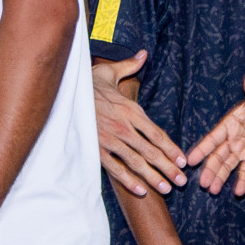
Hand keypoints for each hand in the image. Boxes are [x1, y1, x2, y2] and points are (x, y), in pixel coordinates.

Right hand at [93, 52, 186, 196]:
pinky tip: (140, 190)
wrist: (62, 92)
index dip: (171, 149)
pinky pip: (114, 167)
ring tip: (166, 188)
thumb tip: (143, 54)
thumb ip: (130, 66)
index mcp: (130, 110)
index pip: (157, 134)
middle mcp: (123, 126)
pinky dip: (128, 180)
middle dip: (168, 168)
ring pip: (136, 161)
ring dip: (153, 177)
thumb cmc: (87, 83)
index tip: (182, 161)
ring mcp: (108, 139)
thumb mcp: (109, 72)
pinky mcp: (95, 148)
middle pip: (151, 151)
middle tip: (182, 182)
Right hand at [187, 73, 244, 195]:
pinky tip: (238, 191)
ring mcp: (240, 149)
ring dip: (220, 177)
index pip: (212, 139)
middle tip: (202, 184)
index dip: (201, 150)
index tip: (189, 160)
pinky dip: (242, 180)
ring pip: (227, 165)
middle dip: (209, 170)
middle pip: (217, 156)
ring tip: (212, 190)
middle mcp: (230, 139)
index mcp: (228, 124)